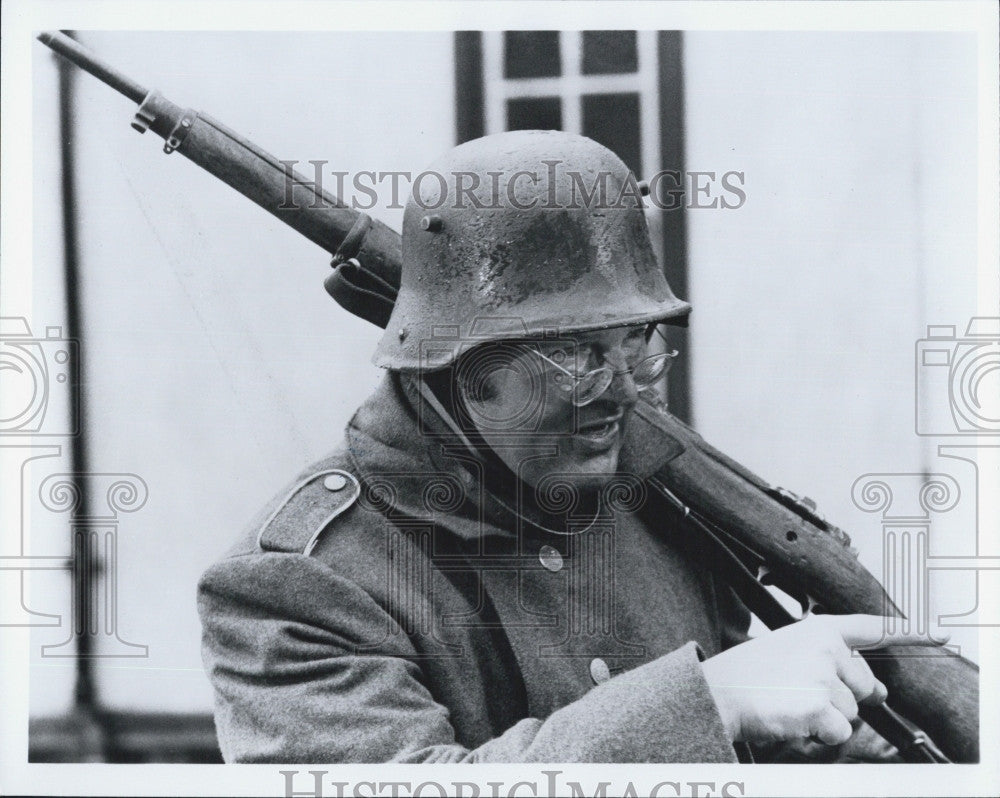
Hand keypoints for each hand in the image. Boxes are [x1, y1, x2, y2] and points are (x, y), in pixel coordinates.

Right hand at [701, 614, 947, 744]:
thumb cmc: (749, 675)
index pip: (871, 628)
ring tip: (791, 704)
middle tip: (803, 693)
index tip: (938, 634)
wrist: (717, 693)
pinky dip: (820, 735)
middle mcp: (825, 647)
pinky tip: (794, 719)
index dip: (908, 632)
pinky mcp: (820, 706)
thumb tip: (879, 691)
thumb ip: (833, 662)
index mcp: (818, 629)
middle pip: (863, 685)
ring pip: (852, 713)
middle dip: (843, 696)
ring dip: (827, 717)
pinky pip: (839, 732)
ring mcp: (824, 676)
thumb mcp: (789, 651)